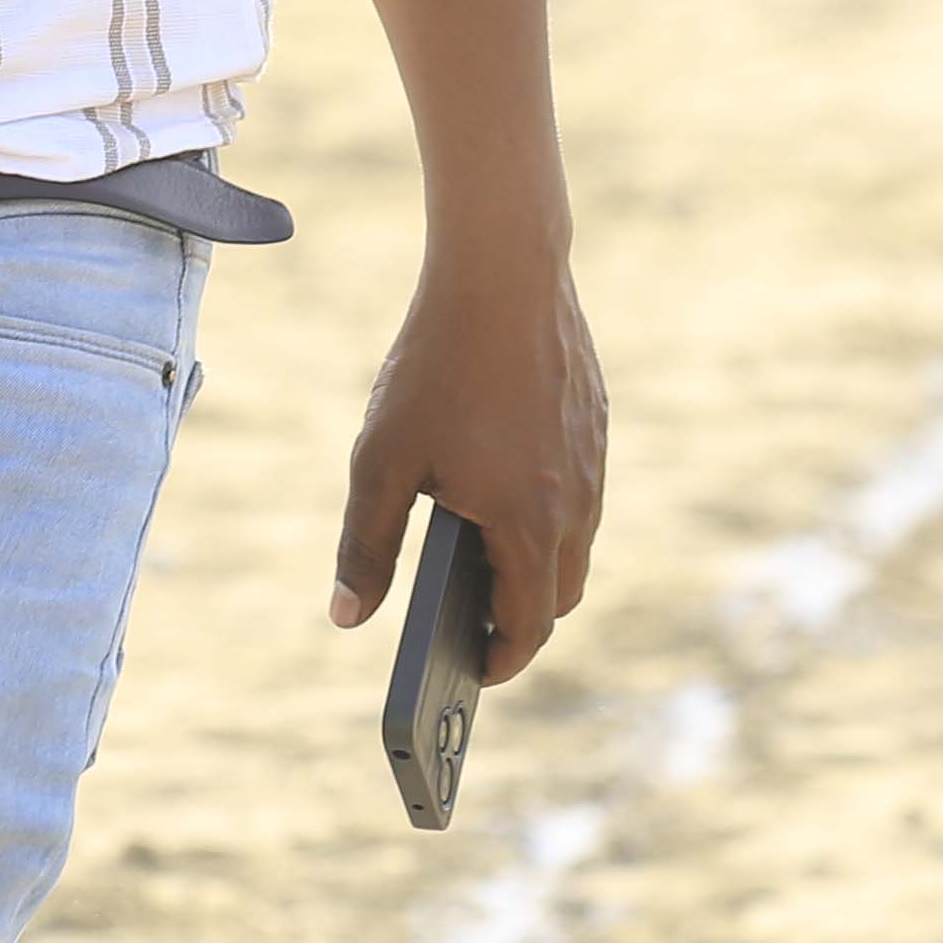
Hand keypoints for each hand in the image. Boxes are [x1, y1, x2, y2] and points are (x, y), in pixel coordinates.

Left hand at [329, 240, 604, 684]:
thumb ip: (364, 546)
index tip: (471, 672)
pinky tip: (498, 481)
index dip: (500, 660)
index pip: (528, 625)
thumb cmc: (435, 366)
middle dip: (520, 618)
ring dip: (536, 562)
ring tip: (478, 554)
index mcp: (526, 522)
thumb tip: (347, 617)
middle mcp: (576, 502)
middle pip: (560, 594)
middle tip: (470, 621)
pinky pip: (581, 490)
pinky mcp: (596, 423)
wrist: (502, 269)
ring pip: (575, 542)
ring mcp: (593, 461)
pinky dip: (549, 511)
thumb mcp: (381, 460)